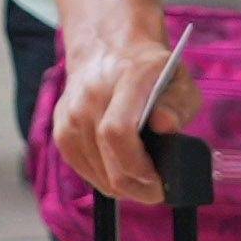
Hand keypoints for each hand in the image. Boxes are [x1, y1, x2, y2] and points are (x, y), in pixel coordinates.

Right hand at [53, 16, 186, 208]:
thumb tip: (165, 125)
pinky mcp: (61, 130)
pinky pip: (82, 169)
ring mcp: (70, 114)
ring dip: (120, 185)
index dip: (138, 166)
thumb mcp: (180, 79)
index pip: (117, 132)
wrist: (107, 49)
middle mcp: (91, 96)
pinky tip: (119, 171)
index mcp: (125, 80)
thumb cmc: (151, 71)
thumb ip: (179, 104)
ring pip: (95, 172)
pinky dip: (103, 178)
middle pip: (107, 161)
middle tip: (156, 191)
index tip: (159, 181)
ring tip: (141, 180)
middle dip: (135, 186)